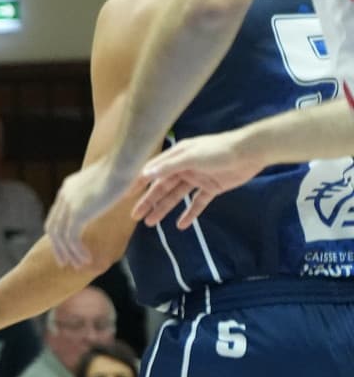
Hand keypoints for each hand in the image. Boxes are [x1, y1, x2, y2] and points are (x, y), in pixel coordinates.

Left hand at [44, 158, 134, 268]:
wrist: (123, 163)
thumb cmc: (124, 168)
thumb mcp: (107, 181)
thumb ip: (101, 192)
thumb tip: (109, 196)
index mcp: (68, 188)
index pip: (57, 215)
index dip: (60, 233)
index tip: (66, 246)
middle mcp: (64, 196)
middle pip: (53, 227)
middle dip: (58, 247)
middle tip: (64, 262)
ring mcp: (68, 205)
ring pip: (61, 237)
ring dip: (69, 253)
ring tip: (78, 266)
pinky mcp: (77, 213)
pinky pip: (72, 239)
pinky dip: (77, 252)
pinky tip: (86, 260)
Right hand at [134, 129, 263, 228]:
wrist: (251, 152)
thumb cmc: (219, 150)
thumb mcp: (191, 157)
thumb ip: (168, 167)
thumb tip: (145, 174)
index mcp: (177, 157)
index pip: (153, 171)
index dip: (139, 182)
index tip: (125, 195)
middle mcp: (185, 167)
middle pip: (162, 187)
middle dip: (149, 201)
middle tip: (135, 216)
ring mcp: (198, 178)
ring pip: (176, 196)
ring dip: (164, 209)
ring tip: (151, 223)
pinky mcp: (212, 187)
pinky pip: (197, 202)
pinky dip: (190, 213)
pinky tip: (181, 225)